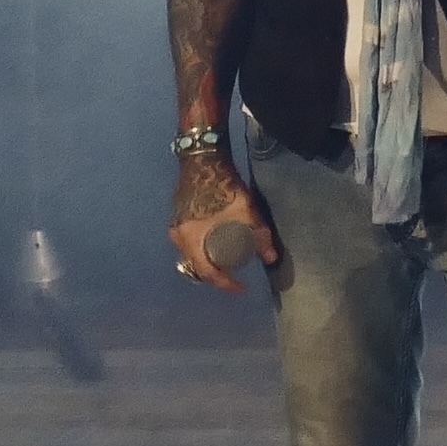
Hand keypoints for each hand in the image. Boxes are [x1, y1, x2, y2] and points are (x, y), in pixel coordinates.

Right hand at [169, 159, 278, 295]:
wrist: (202, 158)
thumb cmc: (222, 185)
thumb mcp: (246, 211)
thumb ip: (259, 236)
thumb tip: (271, 258)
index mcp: (192, 239)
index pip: (207, 273)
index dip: (225, 284)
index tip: (240, 287)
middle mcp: (178, 238)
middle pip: (197, 267)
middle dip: (216, 274)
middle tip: (234, 274)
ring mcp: (175, 228)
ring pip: (191, 256)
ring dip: (209, 261)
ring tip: (228, 258)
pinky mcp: (177, 219)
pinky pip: (189, 244)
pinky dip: (203, 248)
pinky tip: (217, 241)